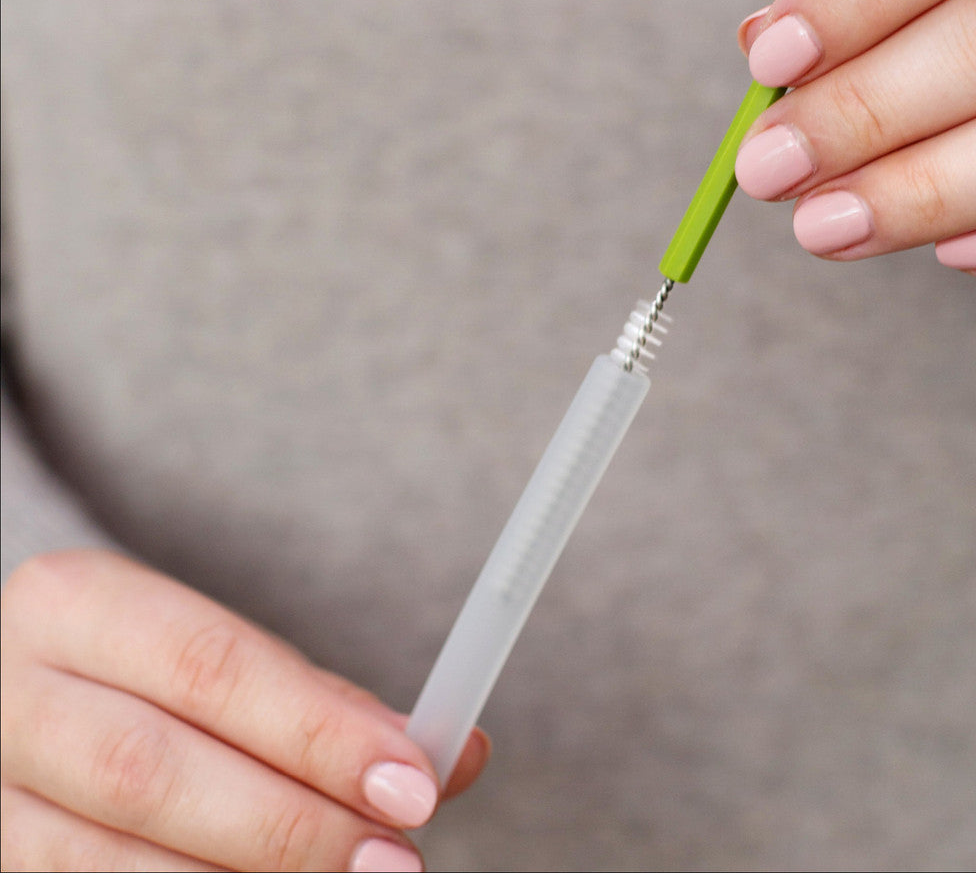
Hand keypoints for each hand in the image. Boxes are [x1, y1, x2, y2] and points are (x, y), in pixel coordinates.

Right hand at [0, 550, 488, 870]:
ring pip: (109, 862)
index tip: (413, 779)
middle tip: (394, 858)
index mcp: (73, 603)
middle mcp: (9, 696)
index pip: (211, 664)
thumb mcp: (219, 653)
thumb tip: (457, 755)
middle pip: (156, 772)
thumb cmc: (149, 675)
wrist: (18, 695)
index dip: (315, 729)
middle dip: (290, 824)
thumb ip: (326, 704)